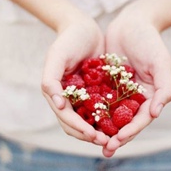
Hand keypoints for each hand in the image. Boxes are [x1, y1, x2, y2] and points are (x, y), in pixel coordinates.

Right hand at [42, 11, 108, 145]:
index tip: (94, 136)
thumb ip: (51, 80)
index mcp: (56, 94)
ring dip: (99, 131)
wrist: (84, 29)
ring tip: (114, 138)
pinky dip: (108, 118)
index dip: (79, 128)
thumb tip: (58, 104)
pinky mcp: (94, 92)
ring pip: (89, 121)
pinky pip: (101, 109)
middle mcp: (68, 99)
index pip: (66, 118)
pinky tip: (119, 123)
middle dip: (90, 135)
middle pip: (76, 125)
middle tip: (107, 142)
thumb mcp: (57, 56)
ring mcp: (81, 97)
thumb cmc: (68, 40)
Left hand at [103, 6, 170, 156]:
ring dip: (102, 129)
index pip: (140, 120)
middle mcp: (133, 98)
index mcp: (149, 97)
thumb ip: (164, 87)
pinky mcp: (105, 86)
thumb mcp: (161, 62)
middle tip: (105, 149)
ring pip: (109, 116)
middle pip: (124, 123)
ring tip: (91, 140)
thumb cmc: (149, 41)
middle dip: (115, 137)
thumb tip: (157, 112)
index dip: (130, 131)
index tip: (118, 140)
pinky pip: (97, 101)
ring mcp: (119, 93)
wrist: (130, 24)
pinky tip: (82, 119)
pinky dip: (91, 111)